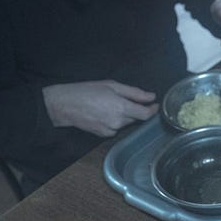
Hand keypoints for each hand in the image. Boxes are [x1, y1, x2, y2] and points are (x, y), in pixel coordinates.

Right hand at [43, 80, 157, 136]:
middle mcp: (119, 122)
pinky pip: (116, 128)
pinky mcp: (104, 135)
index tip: (154, 105)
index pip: (146, 114)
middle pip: (136, 118)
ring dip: (123, 115)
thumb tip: (151, 97)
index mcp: (122, 108)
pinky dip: (114, 121)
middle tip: (122, 99)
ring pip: (126, 123)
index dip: (152, 110)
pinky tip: (103, 113)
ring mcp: (111, 130)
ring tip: (108, 104)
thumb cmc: (86, 91)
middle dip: (134, 109)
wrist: (65, 105)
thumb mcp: (112, 86)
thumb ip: (134, 93)